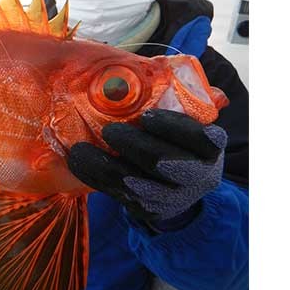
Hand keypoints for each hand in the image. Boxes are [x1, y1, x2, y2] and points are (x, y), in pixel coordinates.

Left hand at [68, 109, 226, 223]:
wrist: (180, 185)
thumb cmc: (179, 140)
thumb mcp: (191, 121)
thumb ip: (188, 99)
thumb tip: (194, 79)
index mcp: (212, 148)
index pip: (201, 138)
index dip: (172, 127)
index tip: (147, 117)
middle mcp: (197, 176)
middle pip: (164, 163)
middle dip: (133, 146)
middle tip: (110, 131)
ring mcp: (173, 198)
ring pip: (136, 185)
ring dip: (105, 166)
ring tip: (80, 149)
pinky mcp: (149, 211)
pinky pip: (118, 195)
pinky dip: (94, 178)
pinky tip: (78, 162)